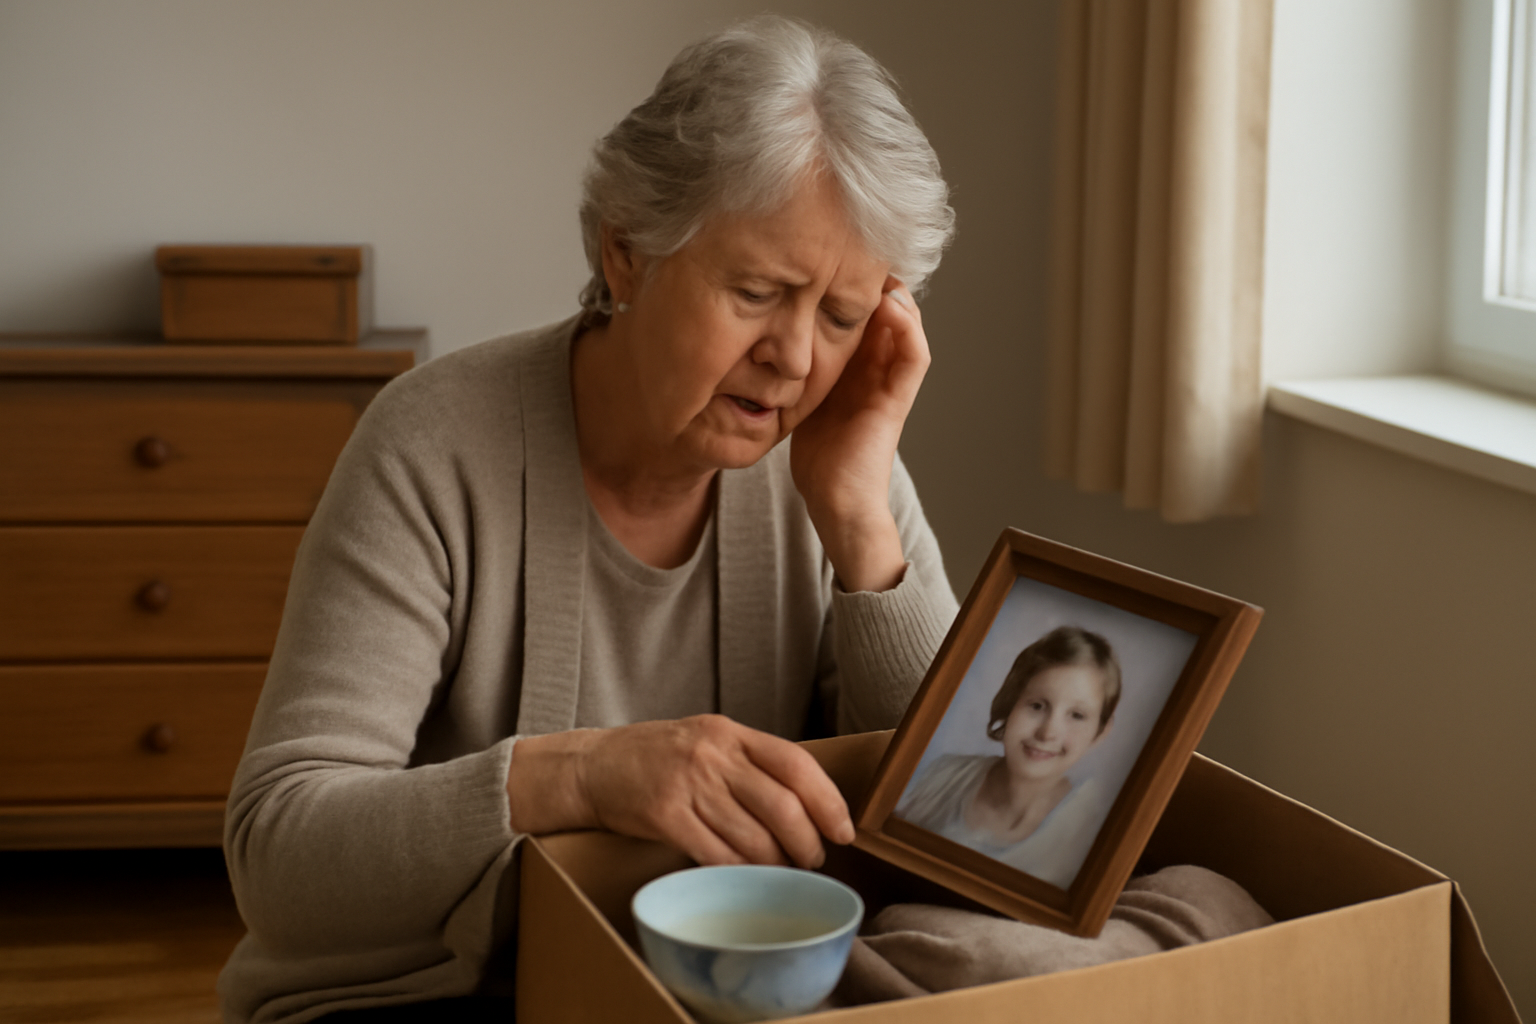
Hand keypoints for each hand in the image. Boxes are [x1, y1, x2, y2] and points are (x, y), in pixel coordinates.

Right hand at [507, 715, 853, 867]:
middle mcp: (712, 754)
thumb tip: (804, 804)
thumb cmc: (654, 758)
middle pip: (782, 805)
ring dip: (775, 863)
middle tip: (812, 860)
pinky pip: (716, 854)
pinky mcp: (665, 816)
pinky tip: (745, 879)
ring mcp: (687, 784)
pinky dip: (738, 873)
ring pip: (752, 836)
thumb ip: (747, 763)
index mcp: (729, 732)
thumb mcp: (705, 741)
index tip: (843, 830)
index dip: (827, 801)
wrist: (591, 767)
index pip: (795, 764)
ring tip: (781, 872)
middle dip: (806, 842)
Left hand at [790, 277, 929, 591]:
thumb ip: (793, 369)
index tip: (831, 252)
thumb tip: (759, 335)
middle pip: (886, 310)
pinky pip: (915, 357)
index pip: (862, 313)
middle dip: (873, 278)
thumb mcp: (799, 399)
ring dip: (896, 294)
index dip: (852, 283)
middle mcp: (878, 369)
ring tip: (879, 265)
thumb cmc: (817, 458)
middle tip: (857, 247)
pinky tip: (891, 304)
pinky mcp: (898, 401)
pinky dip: (908, 329)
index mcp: (856, 367)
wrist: (834, 502)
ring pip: (907, 325)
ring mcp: (891, 383)